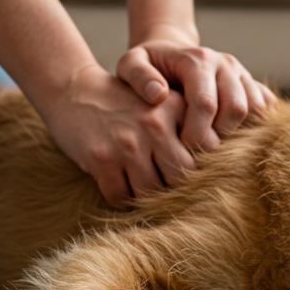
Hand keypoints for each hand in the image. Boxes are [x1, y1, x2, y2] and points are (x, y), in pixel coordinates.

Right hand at [35, 63, 194, 208]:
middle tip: (161, 186)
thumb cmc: (125, 106)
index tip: (187, 172)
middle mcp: (155, 124)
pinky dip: (120, 198)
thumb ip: (189, 128)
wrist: (75, 91)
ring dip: (143, 196)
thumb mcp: (161, 104)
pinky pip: (120, 197)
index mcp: (174, 108)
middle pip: (179, 177)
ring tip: (137, 184)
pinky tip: (117, 184)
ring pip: (150, 192)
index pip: (205, 153)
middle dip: (171, 187)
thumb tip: (214, 172)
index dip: (198, 168)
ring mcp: (128, 143)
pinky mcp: (102, 159)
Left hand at [116, 31, 276, 152]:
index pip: (206, 103)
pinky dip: (256, 126)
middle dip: (218, 137)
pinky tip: (232, 139)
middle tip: (197, 153)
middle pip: (236, 108)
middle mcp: (225, 64)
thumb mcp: (130, 63)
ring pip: (256, 110)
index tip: (180, 148)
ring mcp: (242, 74)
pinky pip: (267, 108)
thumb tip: (158, 95)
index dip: (196, 133)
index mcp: (198, 60)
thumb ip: (138, 76)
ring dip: (238, 134)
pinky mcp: (252, 84)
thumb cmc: (147, 64)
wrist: (169, 52)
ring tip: (212, 146)